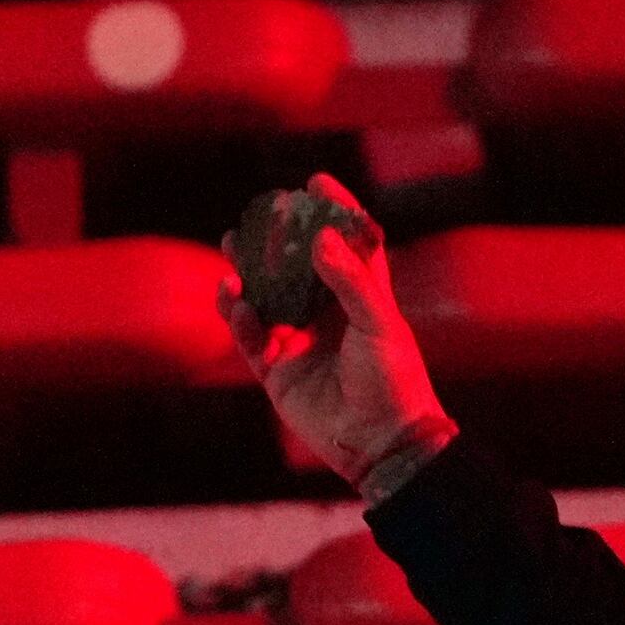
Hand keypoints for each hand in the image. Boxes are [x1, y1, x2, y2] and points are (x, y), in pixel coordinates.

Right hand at [217, 172, 452, 495]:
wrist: (381, 444)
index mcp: (363, 298)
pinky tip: (236, 299)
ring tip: (230, 249)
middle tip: (257, 214)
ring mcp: (301, 342)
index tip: (315, 180)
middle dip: (274, 240)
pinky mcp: (278, 371)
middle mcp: (329, 316)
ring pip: (266, 299)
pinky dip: (241, 317)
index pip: (348, 244)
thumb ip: (350, 280)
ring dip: (247, 275)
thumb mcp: (379, 323)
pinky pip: (251, 337)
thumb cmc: (394, 381)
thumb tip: (320, 238)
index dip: (334, 211)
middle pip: (295, 267)